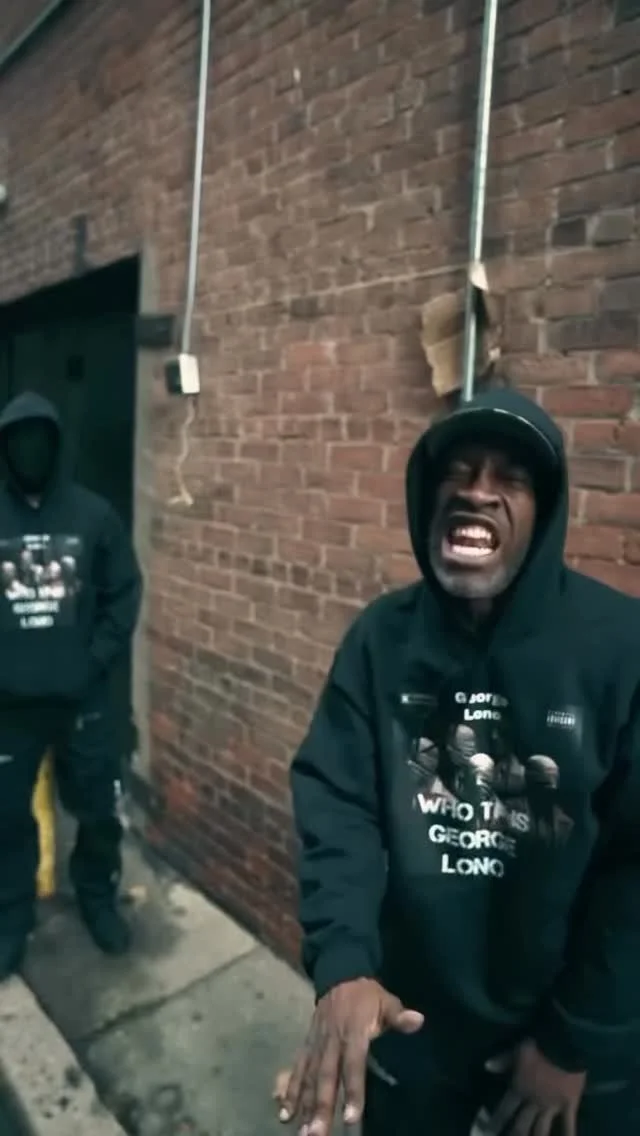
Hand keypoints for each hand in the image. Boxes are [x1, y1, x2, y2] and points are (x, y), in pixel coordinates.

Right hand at [274, 977, 423, 1134]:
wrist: (339, 975)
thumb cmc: (367, 995)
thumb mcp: (386, 1000)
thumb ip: (398, 1015)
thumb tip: (418, 1021)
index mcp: (353, 1032)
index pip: (353, 1066)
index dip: (353, 1091)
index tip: (351, 1118)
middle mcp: (331, 1041)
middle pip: (326, 1077)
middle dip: (322, 1107)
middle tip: (318, 1135)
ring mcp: (316, 1044)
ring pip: (308, 1077)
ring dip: (304, 1105)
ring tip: (301, 1132)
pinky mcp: (306, 1045)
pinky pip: (297, 1070)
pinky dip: (290, 1091)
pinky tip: (284, 1113)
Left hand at [485, 1040, 585, 1135]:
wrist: (564, 1046)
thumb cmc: (538, 1047)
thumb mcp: (517, 1051)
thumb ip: (503, 1061)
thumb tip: (487, 1066)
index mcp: (519, 1089)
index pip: (504, 1111)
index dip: (494, 1124)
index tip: (486, 1133)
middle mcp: (533, 1103)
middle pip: (521, 1127)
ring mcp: (552, 1106)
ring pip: (541, 1131)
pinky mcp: (569, 1105)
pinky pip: (569, 1125)